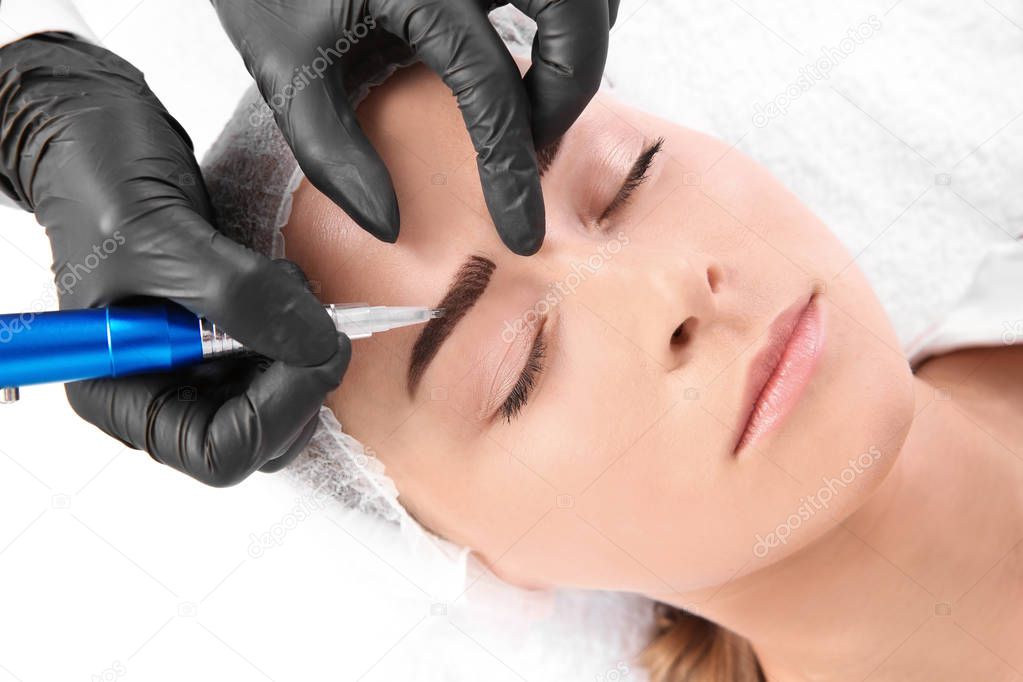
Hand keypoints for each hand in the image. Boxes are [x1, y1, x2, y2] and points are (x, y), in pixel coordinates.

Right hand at [0, 33, 347, 485]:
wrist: (96, 132)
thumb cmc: (98, 181)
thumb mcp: (161, 237)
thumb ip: (239, 296)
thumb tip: (316, 344)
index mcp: (121, 392)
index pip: (220, 452)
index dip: (280, 412)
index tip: (317, 350)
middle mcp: (164, 388)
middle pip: (264, 437)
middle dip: (302, 380)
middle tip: (317, 315)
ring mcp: (200, 364)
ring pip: (285, 399)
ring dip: (307, 350)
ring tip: (289, 283)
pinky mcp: (231, 333)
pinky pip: (289, 356)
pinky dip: (307, 325)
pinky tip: (289, 279)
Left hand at [212, 0, 620, 255]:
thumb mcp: (285, 70)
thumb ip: (332, 151)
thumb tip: (389, 223)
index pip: (493, 92)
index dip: (514, 172)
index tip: (521, 231)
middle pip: (574, 15)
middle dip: (572, 87)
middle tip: (538, 133)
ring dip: (580, 41)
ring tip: (543, 86)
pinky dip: (574, 8)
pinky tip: (539, 35)